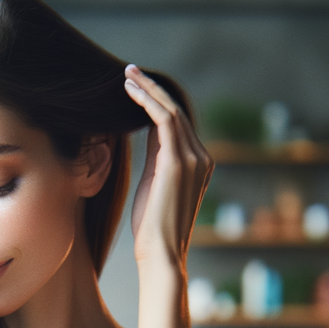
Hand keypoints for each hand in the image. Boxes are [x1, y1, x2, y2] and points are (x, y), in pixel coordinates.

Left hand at [123, 64, 212, 269]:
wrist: (162, 255)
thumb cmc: (152, 230)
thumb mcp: (153, 186)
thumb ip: (156, 157)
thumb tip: (148, 130)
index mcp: (198, 164)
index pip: (178, 123)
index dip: (157, 102)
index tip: (135, 88)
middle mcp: (202, 158)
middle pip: (177, 111)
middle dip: (152, 89)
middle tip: (129, 72)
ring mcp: (194, 159)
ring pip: (171, 111)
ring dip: (148, 90)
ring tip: (127, 76)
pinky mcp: (179, 163)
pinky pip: (165, 120)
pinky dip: (148, 102)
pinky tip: (130, 92)